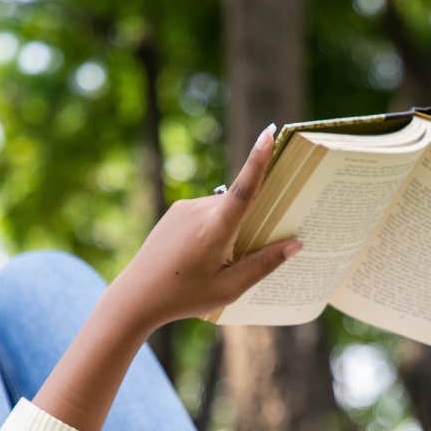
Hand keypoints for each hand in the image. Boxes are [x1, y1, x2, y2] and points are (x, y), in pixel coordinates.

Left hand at [112, 124, 300, 332]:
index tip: (267, 134)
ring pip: (223, 209)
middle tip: (244, 256)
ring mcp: (184, 208)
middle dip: (251, 223)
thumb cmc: (185, 297)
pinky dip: (214, 228)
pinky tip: (200, 256)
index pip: (243, 189)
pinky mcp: (175, 211)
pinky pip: (206, 212)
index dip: (257, 161)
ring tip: (213, 263)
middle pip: (239, 205)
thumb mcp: (230, 288)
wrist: (136, 297)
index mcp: (215, 229)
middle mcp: (199, 210)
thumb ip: (264, 265)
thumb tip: (295, 244)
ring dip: (230, 228)